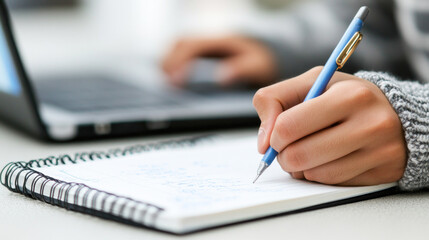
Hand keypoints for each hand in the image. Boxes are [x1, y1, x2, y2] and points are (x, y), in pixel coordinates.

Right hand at [162, 36, 276, 86]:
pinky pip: (184, 53)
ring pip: (179, 47)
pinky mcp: (205, 53)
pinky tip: (175, 81)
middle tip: (167, 85)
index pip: (192, 46)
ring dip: (170, 62)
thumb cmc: (262, 61)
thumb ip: (242, 70)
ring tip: (167, 84)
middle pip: (180, 44)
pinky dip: (176, 64)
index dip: (179, 62)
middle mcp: (210, 40)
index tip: (174, 81)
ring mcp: (206, 45)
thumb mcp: (258, 66)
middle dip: (169, 62)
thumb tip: (221, 78)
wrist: (269, 54)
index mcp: (221, 41)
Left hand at [253, 67, 406, 185]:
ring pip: (315, 174)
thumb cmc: (346, 96)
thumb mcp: (312, 82)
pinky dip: (320, 175)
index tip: (276, 136)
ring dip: (300, 168)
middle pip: (299, 155)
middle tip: (286, 149)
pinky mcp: (382, 173)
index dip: (273, 136)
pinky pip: (334, 184)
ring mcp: (379, 151)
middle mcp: (369, 123)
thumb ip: (275, 99)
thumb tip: (263, 143)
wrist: (397, 114)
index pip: (289, 126)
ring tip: (306, 152)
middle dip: (283, 156)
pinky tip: (325, 161)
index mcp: (348, 95)